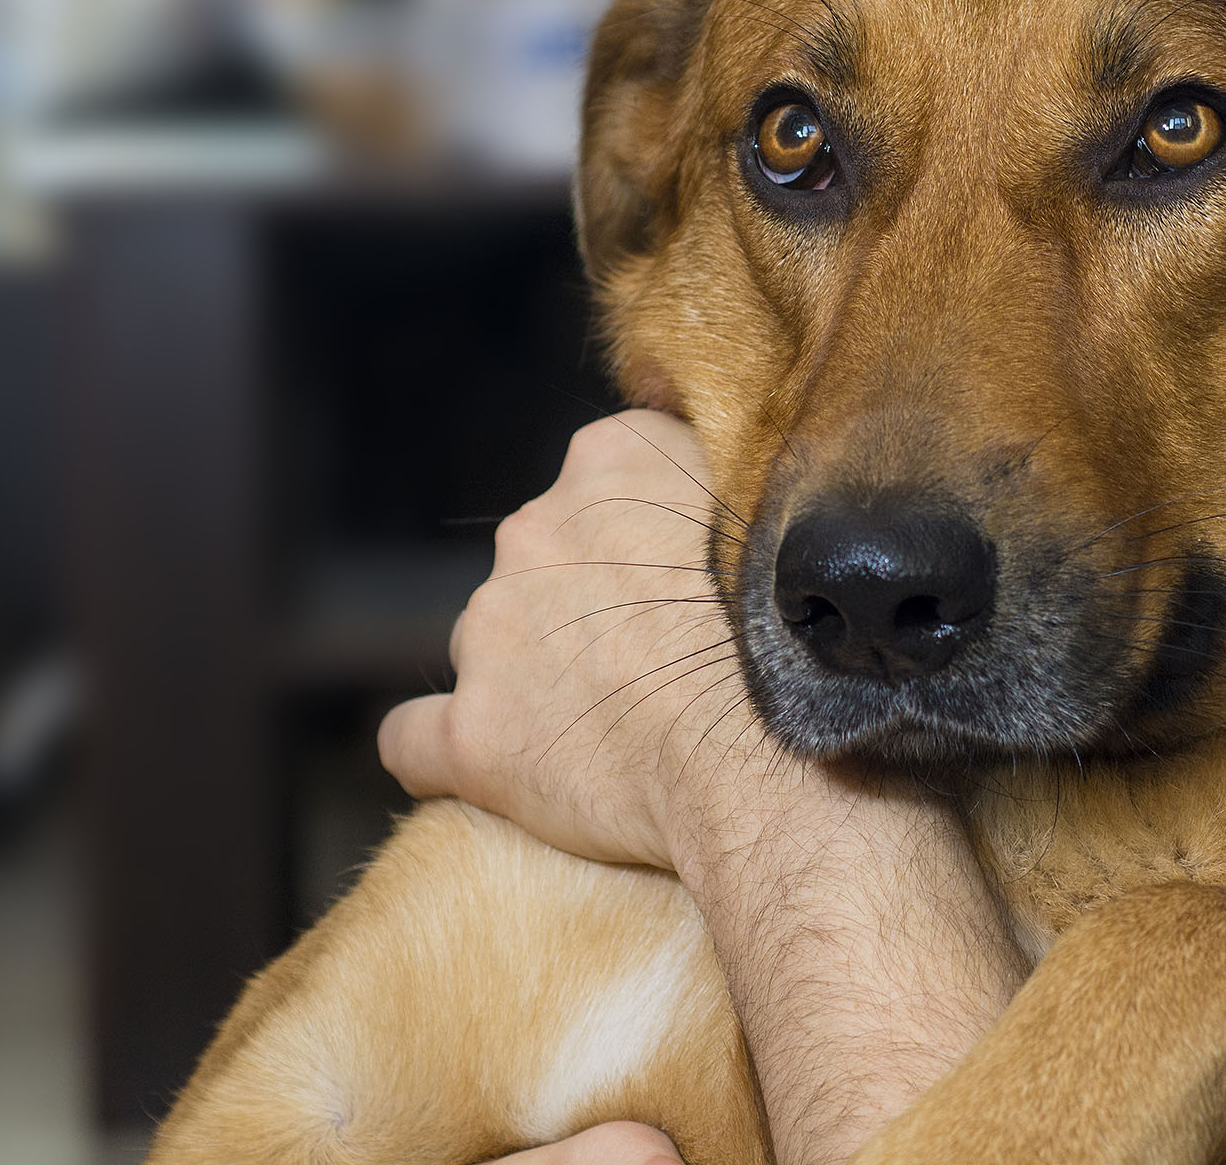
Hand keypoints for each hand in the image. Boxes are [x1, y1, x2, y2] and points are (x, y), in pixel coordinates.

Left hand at [382, 412, 1027, 1164]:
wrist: (785, 762)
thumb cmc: (811, 640)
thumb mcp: (794, 509)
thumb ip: (743, 472)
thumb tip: (747, 452)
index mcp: (611, 459)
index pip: (606, 476)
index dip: (646, 534)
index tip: (685, 582)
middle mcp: (535, 526)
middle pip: (543, 557)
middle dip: (581, 604)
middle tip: (656, 663)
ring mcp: (491, 630)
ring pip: (490, 643)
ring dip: (531, 677)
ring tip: (604, 732)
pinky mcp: (472, 734)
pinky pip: (414, 738)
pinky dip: (444, 752)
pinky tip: (483, 771)